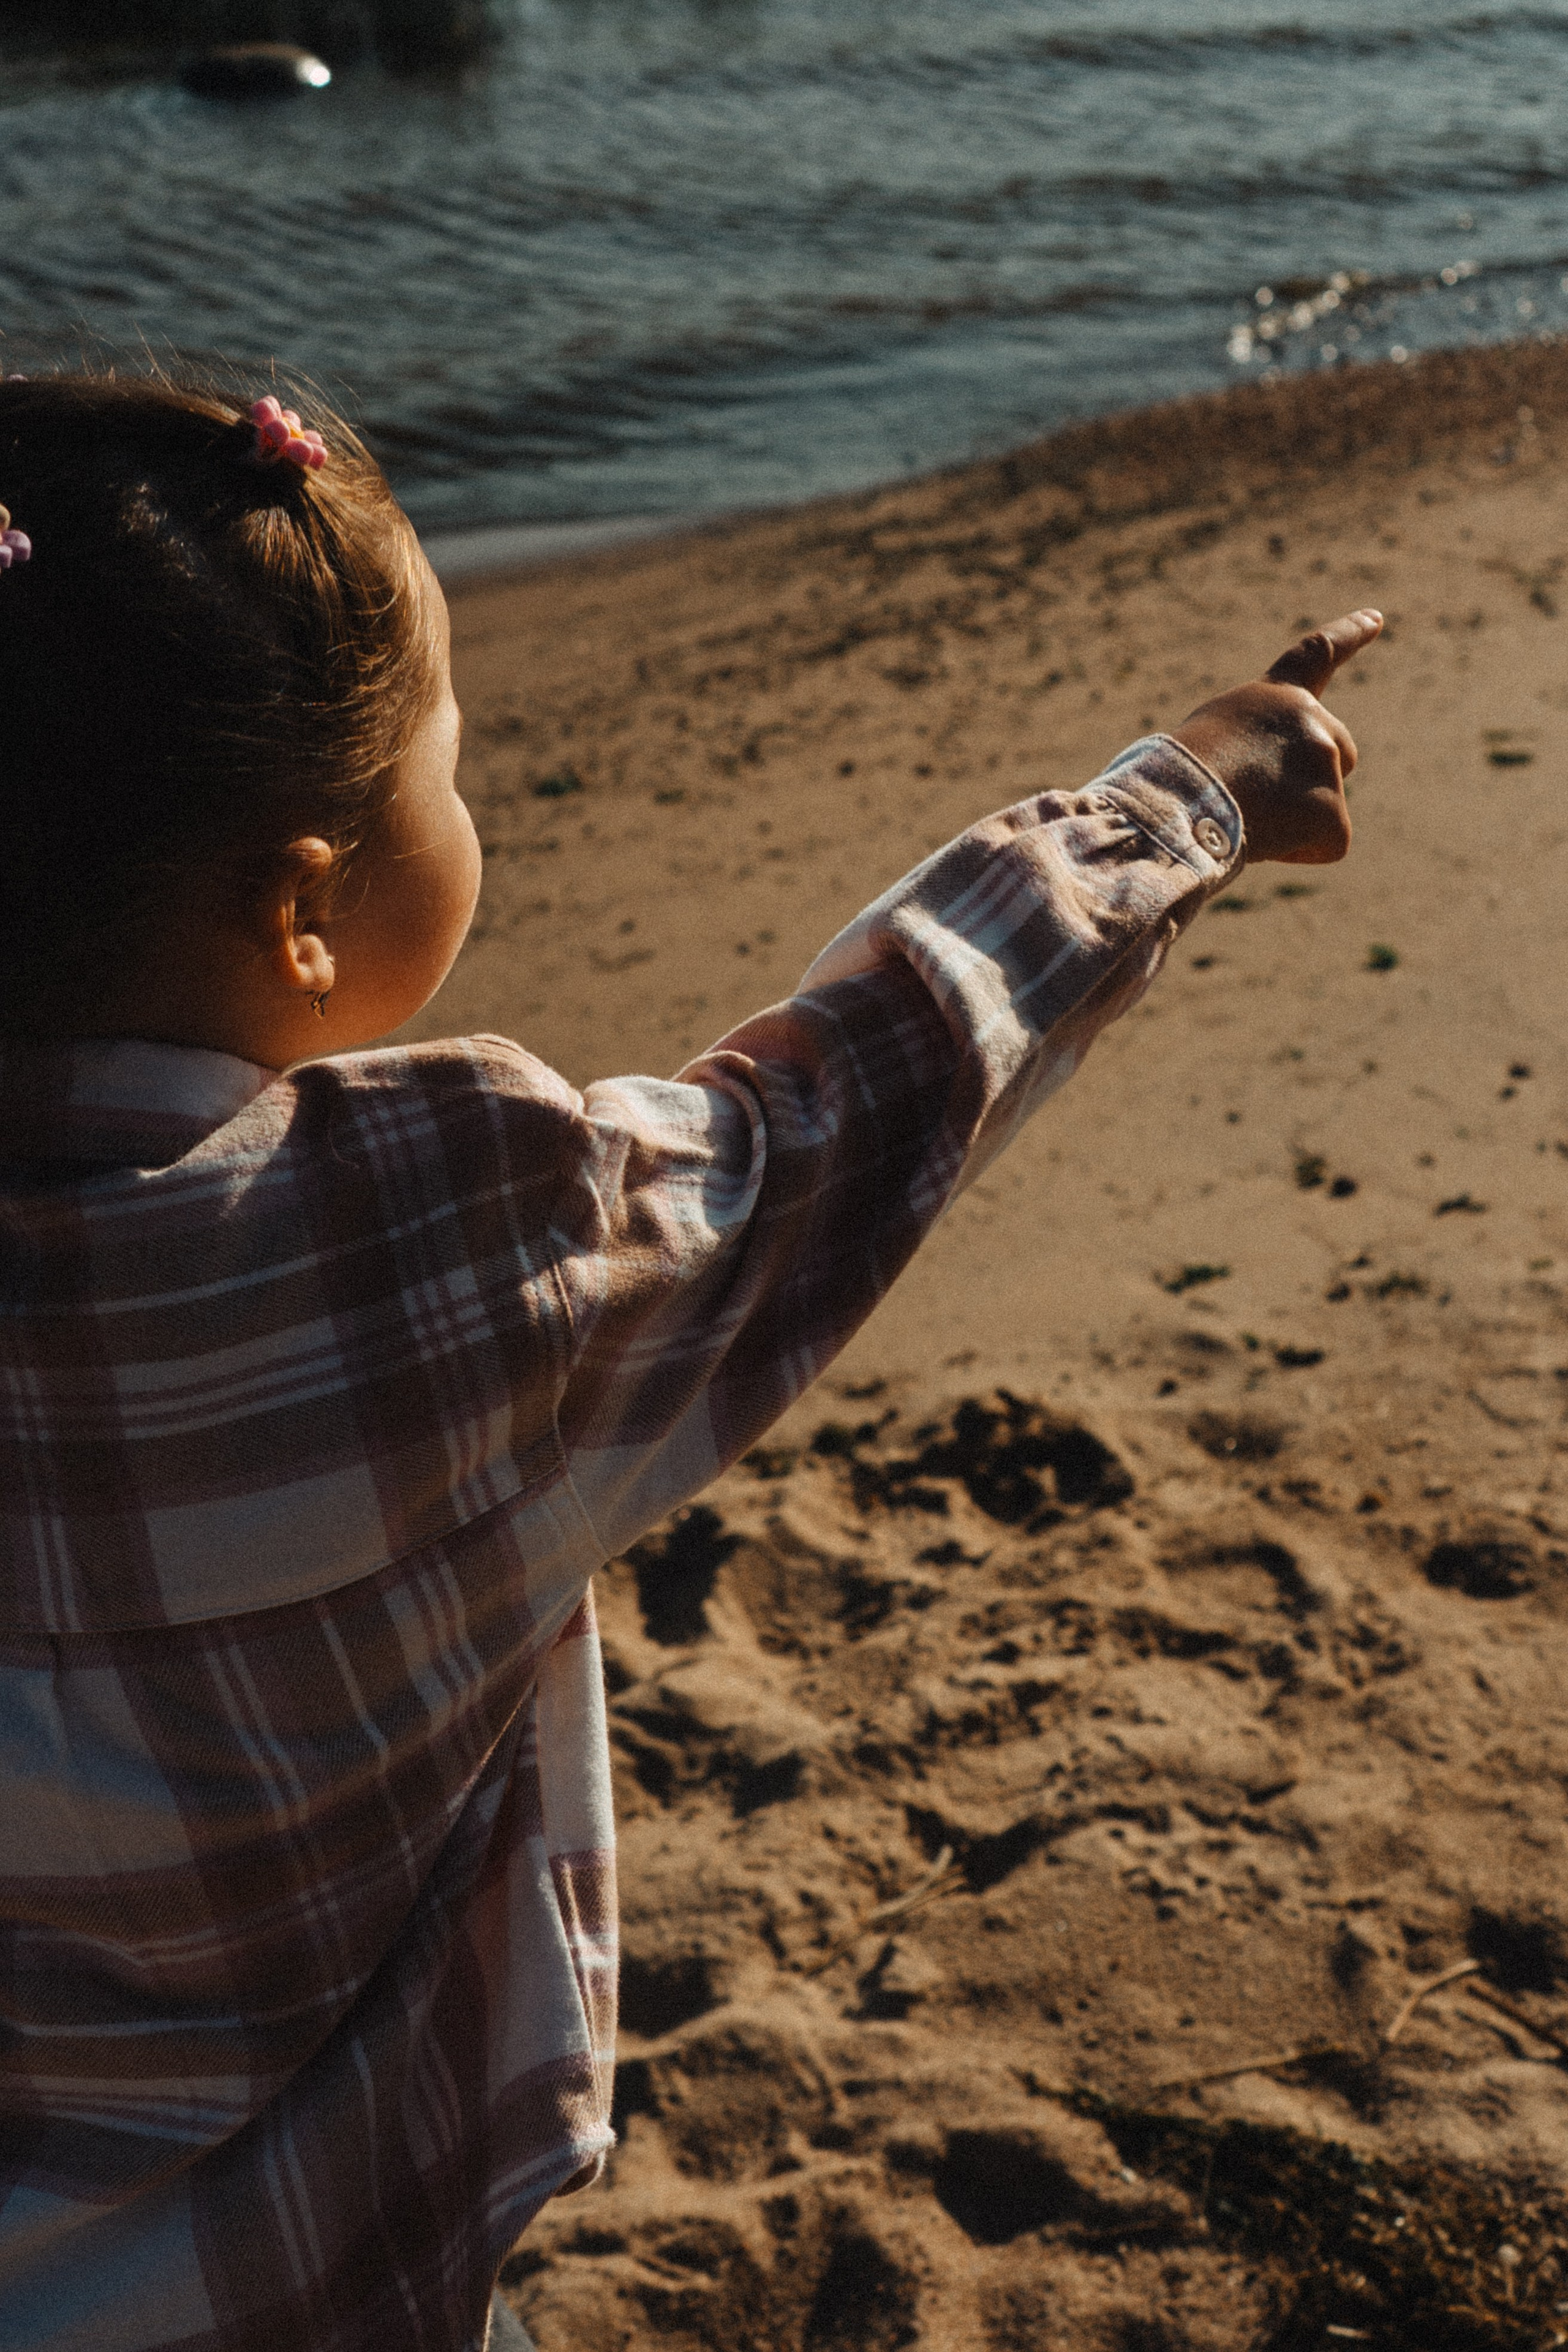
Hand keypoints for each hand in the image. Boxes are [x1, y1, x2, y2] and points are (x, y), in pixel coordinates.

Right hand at [1171, 609, 1381, 863]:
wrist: (1177, 806)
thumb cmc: (1173, 779)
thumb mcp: (1212, 740)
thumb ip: (1256, 743)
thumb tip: (1267, 791)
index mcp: (1274, 695)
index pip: (1316, 654)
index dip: (1348, 634)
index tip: (1376, 618)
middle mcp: (1309, 718)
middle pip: (1338, 752)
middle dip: (1312, 779)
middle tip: (1258, 796)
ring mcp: (1325, 763)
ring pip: (1327, 804)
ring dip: (1293, 818)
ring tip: (1246, 817)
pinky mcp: (1333, 814)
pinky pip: (1326, 843)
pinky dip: (1297, 850)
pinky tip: (1262, 842)